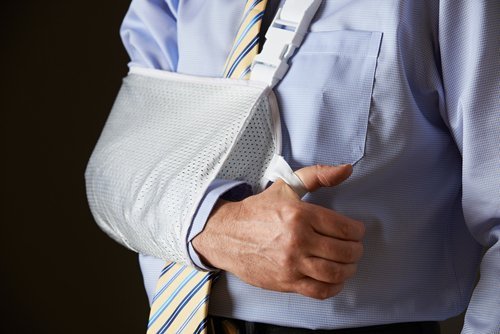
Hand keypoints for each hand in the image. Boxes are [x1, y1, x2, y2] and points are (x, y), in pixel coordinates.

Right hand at [192, 164, 364, 299]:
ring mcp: (291, 264)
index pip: (345, 228)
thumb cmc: (257, 210)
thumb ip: (318, 175)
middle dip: (356, 250)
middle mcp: (298, 240)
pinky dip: (334, 287)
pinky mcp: (285, 282)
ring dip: (349, 269)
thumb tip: (347, 169)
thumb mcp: (286, 186)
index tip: (355, 231)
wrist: (225, 234)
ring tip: (347, 264)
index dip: (357, 231)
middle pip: (344, 252)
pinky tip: (335, 279)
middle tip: (354, 248)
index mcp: (301, 215)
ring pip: (335, 273)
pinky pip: (319, 291)